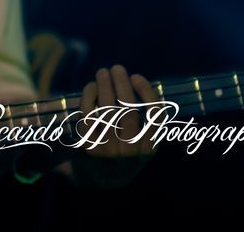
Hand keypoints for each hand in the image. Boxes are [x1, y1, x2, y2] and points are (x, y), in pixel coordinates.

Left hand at [70, 63, 159, 187]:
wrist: (102, 176)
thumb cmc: (125, 147)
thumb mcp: (142, 140)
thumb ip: (145, 117)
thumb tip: (139, 81)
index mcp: (150, 147)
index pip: (155, 117)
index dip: (146, 93)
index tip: (137, 76)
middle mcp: (132, 151)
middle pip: (127, 111)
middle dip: (121, 85)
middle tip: (117, 68)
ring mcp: (110, 150)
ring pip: (106, 111)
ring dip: (104, 86)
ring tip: (102, 72)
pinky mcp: (90, 147)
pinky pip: (88, 115)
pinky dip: (89, 97)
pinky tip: (91, 86)